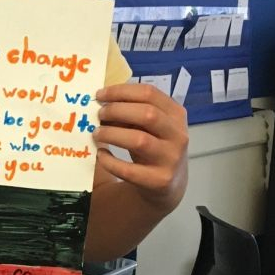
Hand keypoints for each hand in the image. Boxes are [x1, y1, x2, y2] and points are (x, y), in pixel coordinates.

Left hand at [93, 82, 187, 213]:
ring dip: (112, 134)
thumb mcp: (149, 126)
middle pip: (147, 114)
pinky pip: (129, 170)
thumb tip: (102, 104)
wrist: (168, 183)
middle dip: (117, 111)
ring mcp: (170, 158)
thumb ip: (132, 113)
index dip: (121, 91)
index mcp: (176, 114)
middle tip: (99, 114)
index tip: (99, 95)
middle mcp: (178, 135)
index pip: (149, 93)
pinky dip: (110, 162)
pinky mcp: (159, 181)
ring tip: (97, 134)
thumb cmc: (154, 145)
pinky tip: (101, 155)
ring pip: (139, 140)